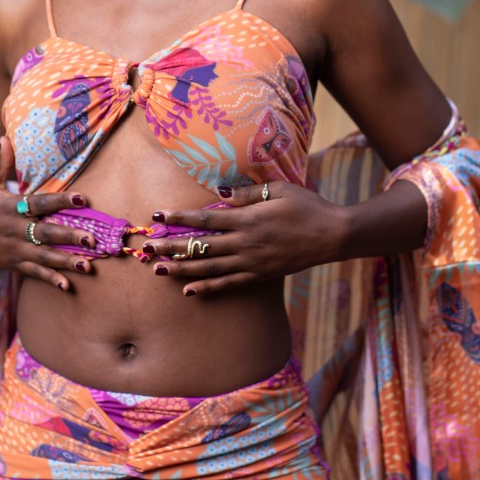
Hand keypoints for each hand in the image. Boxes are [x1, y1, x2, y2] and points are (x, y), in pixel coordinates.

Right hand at [0, 137, 95, 291]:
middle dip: (69, 237)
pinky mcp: (13, 263)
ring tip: (88, 266)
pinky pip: (33, 272)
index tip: (82, 199)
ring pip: (43, 256)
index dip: (61, 202)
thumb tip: (5, 137)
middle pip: (45, 233)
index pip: (39, 203)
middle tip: (92, 239)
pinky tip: (67, 286)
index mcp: (10, 207)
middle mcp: (14, 230)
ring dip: (65, 262)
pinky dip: (49, 279)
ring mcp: (14, 249)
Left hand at [144, 182, 347, 296]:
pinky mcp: (259, 275)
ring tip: (159, 270)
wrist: (332, 235)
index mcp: (248, 219)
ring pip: (209, 268)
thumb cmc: (307, 206)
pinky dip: (207, 287)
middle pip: (201, 246)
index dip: (180, 217)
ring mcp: (252, 262)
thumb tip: (220, 193)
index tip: (159, 215)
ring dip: (182, 269)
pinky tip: (188, 289)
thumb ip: (248, 193)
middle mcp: (246, 243)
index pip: (206, 218)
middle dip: (171, 246)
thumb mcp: (279, 190)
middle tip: (147, 248)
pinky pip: (228, 283)